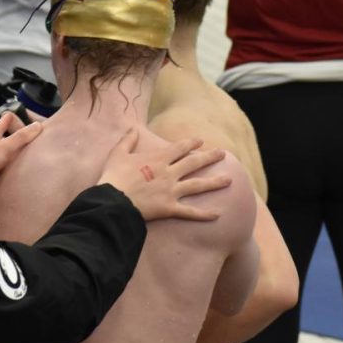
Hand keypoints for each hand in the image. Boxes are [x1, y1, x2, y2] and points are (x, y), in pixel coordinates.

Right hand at [98, 129, 229, 221]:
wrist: (112, 201)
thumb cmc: (113, 177)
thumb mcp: (118, 154)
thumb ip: (128, 140)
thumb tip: (133, 128)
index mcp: (158, 159)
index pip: (179, 147)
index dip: (191, 143)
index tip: (201, 141)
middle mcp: (169, 173)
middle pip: (194, 162)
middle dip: (210, 157)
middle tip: (223, 154)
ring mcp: (171, 191)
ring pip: (197, 185)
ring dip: (214, 182)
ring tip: (230, 180)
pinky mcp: (169, 208)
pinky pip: (190, 212)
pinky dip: (204, 214)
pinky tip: (218, 214)